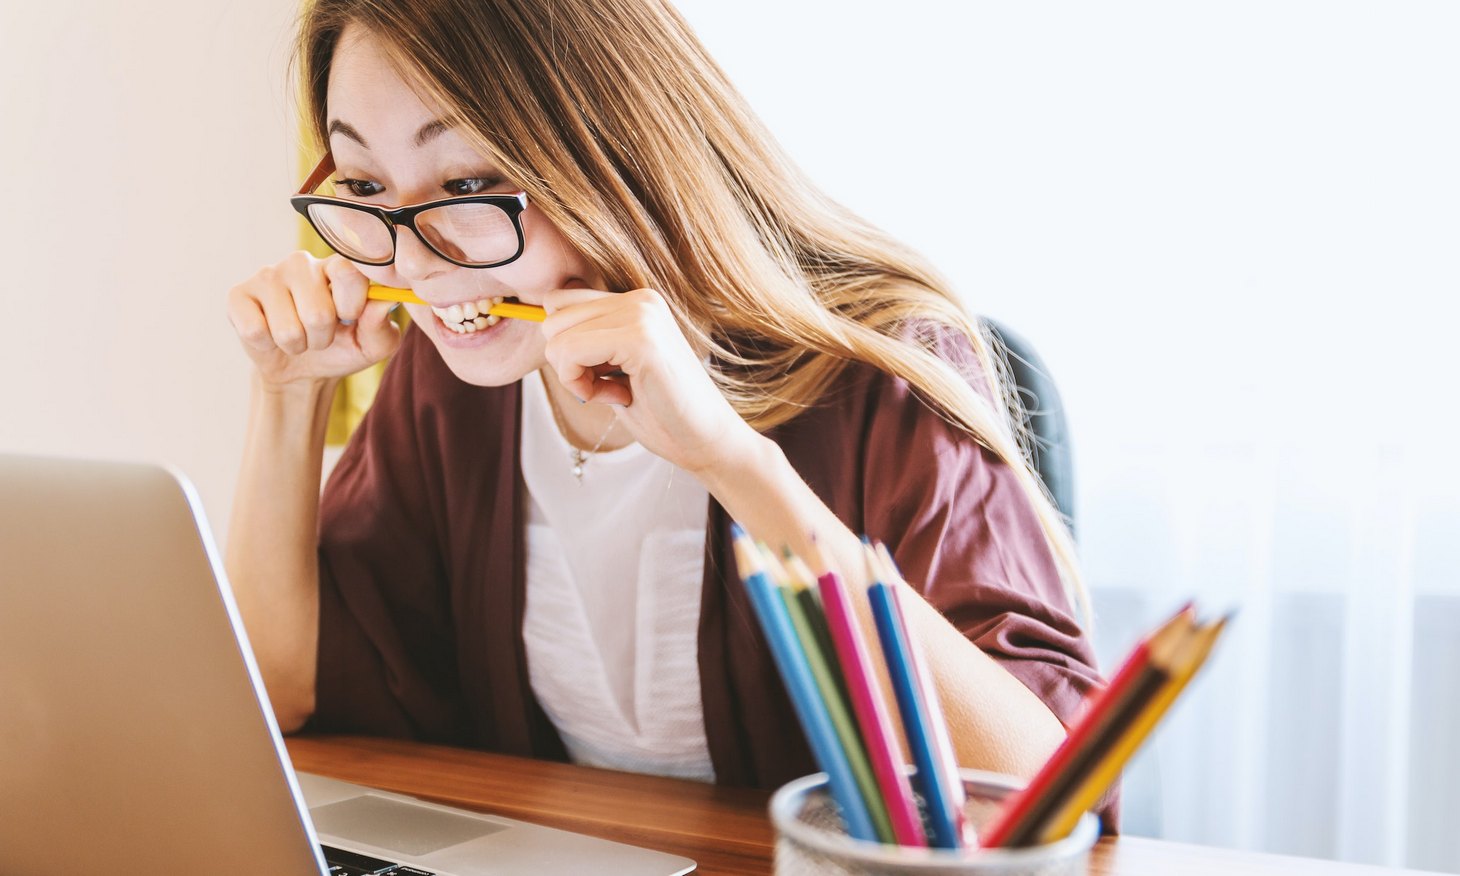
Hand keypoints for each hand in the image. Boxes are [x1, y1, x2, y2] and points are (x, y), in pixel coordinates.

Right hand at [227, 251, 401, 388]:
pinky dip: (267, 345)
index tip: (350, 318)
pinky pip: (255, 330)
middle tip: (319, 335)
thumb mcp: (372, 345)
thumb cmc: (342, 348)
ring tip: (297, 337)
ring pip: (287, 328)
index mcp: (338, 266)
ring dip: (296, 345)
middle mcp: (302, 263)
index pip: (348, 272)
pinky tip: (269, 335)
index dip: (351, 306)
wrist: (302, 370)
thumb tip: (384, 302)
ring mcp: (268, 275)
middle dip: (322, 338)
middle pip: (317, 312)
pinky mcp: (238, 295)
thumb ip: (382, 325)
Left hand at [538, 287, 761, 476]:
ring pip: (556, 335)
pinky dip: (579, 384)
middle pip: (552, 316)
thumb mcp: (616, 367)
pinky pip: (570, 352)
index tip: (599, 375)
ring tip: (614, 391)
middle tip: (606, 387)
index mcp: (636, 301)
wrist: (707, 442)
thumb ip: (588, 341)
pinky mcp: (640, 339)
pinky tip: (616, 397)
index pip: (560, 302)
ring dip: (573, 374)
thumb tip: (543, 323)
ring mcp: (642, 314)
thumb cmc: (661, 412)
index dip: (566, 346)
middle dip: (566, 361)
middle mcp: (640, 299)